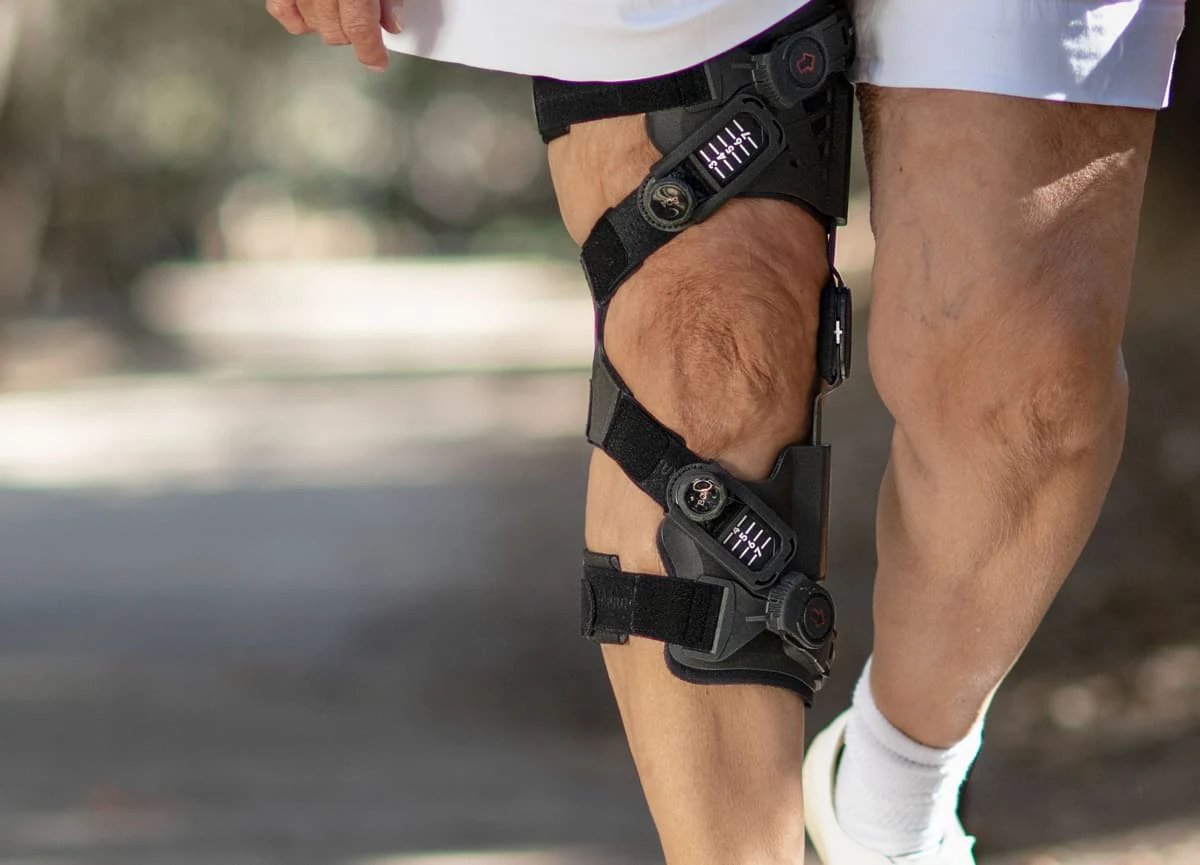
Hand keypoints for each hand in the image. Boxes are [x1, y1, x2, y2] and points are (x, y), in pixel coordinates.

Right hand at [266, 0, 402, 70]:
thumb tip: (393, 23)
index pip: (359, 28)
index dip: (371, 50)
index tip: (379, 61)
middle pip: (335, 31)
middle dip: (352, 35)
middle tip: (364, 24)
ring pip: (310, 24)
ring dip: (328, 26)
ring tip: (340, 12)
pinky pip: (281, 9)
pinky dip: (295, 17)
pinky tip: (311, 14)